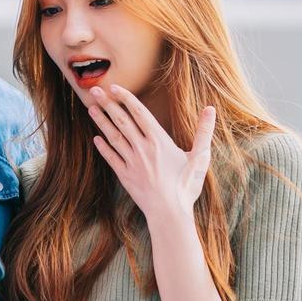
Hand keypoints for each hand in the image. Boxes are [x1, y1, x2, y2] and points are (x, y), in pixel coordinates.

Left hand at [88, 84, 215, 222]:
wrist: (169, 213)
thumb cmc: (186, 186)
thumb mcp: (200, 157)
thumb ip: (203, 132)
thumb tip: (210, 109)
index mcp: (159, 140)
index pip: (139, 113)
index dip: (126, 98)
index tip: (114, 87)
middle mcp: (142, 148)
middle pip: (122, 121)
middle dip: (108, 104)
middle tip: (94, 91)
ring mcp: (131, 162)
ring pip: (113, 137)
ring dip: (101, 122)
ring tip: (91, 108)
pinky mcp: (125, 176)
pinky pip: (111, 158)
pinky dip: (103, 148)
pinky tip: (96, 139)